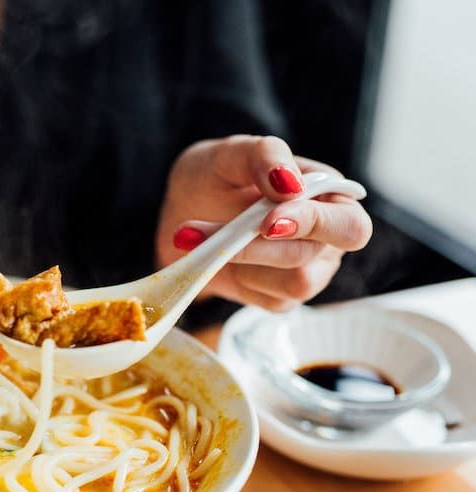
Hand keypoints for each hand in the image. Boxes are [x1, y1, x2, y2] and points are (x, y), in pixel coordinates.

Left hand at [155, 135, 372, 310]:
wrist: (180, 213)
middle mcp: (327, 237)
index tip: (265, 221)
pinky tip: (216, 256)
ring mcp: (307, 270)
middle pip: (317, 257)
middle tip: (229, 238)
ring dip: (240, 259)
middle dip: (267, 249)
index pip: (349, 224)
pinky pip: (269, 299)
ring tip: (200, 234)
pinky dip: (235, 277)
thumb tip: (290, 184)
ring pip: (293, 283)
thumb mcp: (231, 153)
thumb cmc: (215, 178)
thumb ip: (264, 155)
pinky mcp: (280, 296)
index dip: (313, 224)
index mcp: (330, 196)